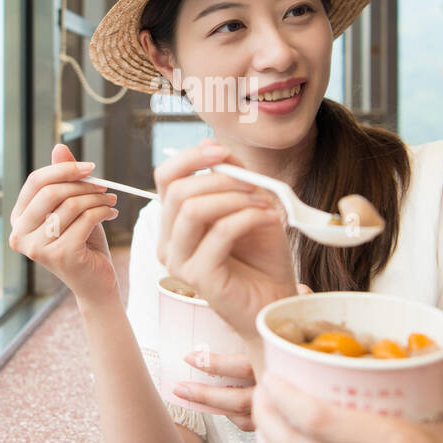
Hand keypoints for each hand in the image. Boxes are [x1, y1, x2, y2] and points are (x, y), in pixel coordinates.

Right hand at [8, 143, 120, 302]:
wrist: (96, 283)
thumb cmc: (82, 243)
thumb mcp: (71, 207)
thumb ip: (63, 179)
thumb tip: (59, 147)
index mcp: (19, 220)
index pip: (35, 183)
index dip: (63, 169)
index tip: (90, 166)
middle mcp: (21, 235)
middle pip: (51, 192)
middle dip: (83, 184)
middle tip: (105, 185)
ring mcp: (38, 248)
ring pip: (71, 205)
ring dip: (97, 198)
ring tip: (110, 200)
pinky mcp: (60, 255)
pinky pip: (85, 219)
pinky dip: (103, 211)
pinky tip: (111, 214)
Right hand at [154, 139, 298, 342]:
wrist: (277, 298)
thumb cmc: (261, 256)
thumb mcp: (248, 204)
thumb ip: (230, 176)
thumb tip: (211, 144)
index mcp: (174, 222)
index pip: (165, 178)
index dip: (190, 158)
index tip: (221, 152)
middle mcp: (168, 242)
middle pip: (177, 191)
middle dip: (221, 180)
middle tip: (255, 184)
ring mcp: (179, 262)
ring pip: (192, 210)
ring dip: (234, 198)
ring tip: (264, 203)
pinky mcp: (199, 278)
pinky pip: (220, 233)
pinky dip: (248, 217)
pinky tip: (271, 219)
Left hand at [174, 284, 311, 430]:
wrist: (343, 366)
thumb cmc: (325, 337)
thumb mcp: (312, 316)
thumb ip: (300, 301)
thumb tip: (299, 290)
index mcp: (280, 361)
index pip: (242, 368)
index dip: (215, 365)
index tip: (191, 357)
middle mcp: (280, 388)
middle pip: (238, 399)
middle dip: (205, 395)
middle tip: (180, 386)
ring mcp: (281, 406)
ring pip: (241, 413)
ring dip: (211, 407)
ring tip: (185, 396)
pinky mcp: (282, 416)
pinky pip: (253, 423)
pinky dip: (235, 418)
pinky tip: (220, 410)